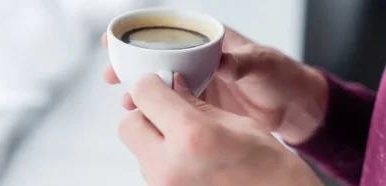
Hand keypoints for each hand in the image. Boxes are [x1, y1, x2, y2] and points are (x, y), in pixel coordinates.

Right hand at [103, 27, 327, 143]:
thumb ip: (241, 62)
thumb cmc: (282, 76)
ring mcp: (197, 80)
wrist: (294, 107)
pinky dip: (157, 108)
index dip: (140, 33)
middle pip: (156, 56)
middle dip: (131, 64)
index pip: (168, 30)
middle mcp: (199, 57)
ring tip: (125, 99)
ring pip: (160, 81)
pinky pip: (172, 103)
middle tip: (111, 73)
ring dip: (141, 89)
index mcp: (210, 39)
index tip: (116, 40)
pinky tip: (143, 114)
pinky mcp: (199, 103)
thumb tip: (222, 62)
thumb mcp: (262, 64)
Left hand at [118, 73, 322, 185]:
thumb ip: (194, 103)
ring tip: (184, 137)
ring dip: (152, 136)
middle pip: (128, 125)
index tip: (160, 82)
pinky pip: (149, 167)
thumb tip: (171, 83)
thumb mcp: (236, 123)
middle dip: (144, 112)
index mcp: (191, 136)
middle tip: (168, 111)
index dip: (151, 83)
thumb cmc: (268, 167)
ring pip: (136, 148)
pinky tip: (187, 156)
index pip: (144, 94)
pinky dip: (160, 156)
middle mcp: (169, 164)